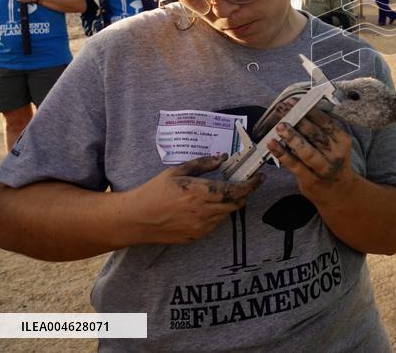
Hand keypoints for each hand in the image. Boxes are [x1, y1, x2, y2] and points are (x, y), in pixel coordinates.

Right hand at [123, 154, 263, 244]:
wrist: (136, 219)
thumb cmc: (155, 191)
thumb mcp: (177, 171)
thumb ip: (203, 164)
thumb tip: (222, 158)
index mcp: (201, 193)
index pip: (237, 190)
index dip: (252, 184)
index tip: (259, 178)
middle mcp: (204, 212)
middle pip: (237, 204)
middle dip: (243, 193)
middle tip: (241, 184)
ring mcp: (201, 227)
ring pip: (226, 214)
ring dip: (228, 204)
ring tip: (215, 195)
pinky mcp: (196, 237)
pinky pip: (214, 224)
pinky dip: (216, 214)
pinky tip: (202, 207)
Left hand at [264, 99, 357, 208]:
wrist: (339, 192)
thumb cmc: (331, 162)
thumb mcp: (335, 145)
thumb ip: (321, 130)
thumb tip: (297, 109)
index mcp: (342, 140)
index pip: (326, 122)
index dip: (309, 110)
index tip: (295, 101)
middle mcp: (335, 154)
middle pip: (316, 134)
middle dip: (298, 119)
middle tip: (283, 108)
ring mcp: (323, 168)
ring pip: (307, 151)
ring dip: (292, 137)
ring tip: (279, 127)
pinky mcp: (310, 179)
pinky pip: (294, 165)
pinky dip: (282, 154)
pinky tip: (271, 145)